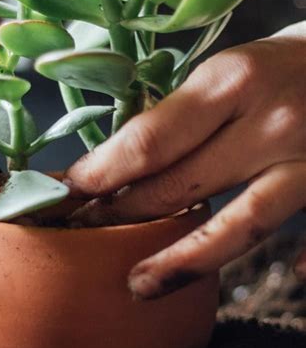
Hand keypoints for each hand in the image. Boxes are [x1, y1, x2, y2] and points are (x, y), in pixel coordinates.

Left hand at [65, 25, 305, 298]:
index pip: (150, 141)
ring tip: (138, 284)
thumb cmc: (281, 63)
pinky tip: (234, 282)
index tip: (64, 192)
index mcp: (232, 80)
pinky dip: (280, 262)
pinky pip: (298, 236)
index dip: (101, 173)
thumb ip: (183, 115)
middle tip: (81, 231)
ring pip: (237, 227)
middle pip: (180, 185)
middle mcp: (270, 122)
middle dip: (121, 213)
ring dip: (180, 260)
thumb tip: (120, 162)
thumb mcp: (227, 70)